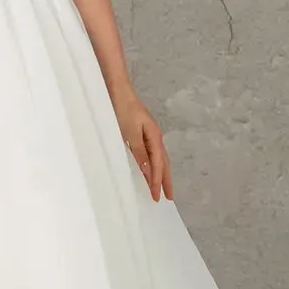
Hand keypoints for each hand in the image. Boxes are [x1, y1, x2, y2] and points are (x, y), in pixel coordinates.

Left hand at [111, 86, 173, 201]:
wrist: (119, 91)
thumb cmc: (123, 110)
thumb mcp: (131, 133)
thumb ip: (139, 153)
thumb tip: (148, 172)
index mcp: (155, 138)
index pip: (158, 165)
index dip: (158, 182)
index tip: (157, 197)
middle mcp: (155, 138)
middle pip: (164, 163)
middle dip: (166, 181)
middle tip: (169, 197)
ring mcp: (150, 135)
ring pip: (159, 159)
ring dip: (161, 174)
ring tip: (163, 187)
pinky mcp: (143, 133)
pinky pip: (152, 154)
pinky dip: (154, 165)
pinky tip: (150, 170)